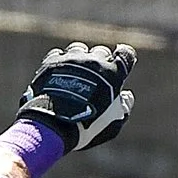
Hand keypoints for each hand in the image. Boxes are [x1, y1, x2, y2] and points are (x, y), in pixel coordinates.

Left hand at [17, 42, 135, 151]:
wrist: (55, 125)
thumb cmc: (87, 127)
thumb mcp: (113, 124)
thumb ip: (124, 107)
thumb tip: (125, 95)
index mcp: (113, 73)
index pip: (125, 54)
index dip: (124, 56)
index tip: (120, 59)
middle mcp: (94, 60)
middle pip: (101, 52)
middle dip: (100, 63)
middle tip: (95, 79)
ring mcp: (72, 59)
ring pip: (78, 50)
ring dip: (79, 60)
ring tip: (75, 75)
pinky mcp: (52, 62)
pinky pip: (58, 55)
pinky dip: (59, 63)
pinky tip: (58, 75)